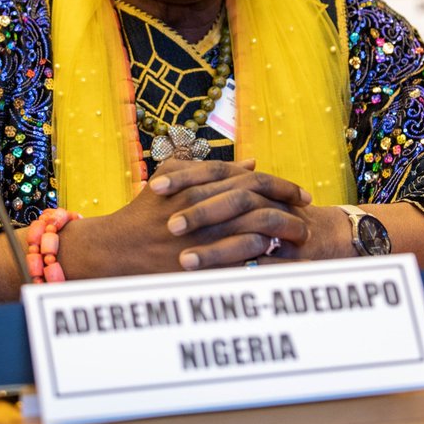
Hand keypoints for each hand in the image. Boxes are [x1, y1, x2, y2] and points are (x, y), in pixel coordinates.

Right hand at [54, 158, 310, 276]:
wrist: (116, 250)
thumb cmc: (145, 211)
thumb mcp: (171, 177)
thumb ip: (208, 165)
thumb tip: (251, 163)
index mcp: (199, 183)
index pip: (252, 178)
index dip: (281, 184)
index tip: (301, 193)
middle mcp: (203, 205)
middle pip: (260, 201)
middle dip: (289, 206)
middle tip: (308, 213)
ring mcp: (203, 235)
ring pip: (256, 228)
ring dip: (283, 230)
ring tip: (300, 235)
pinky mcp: (201, 261)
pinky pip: (243, 256)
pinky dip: (264, 252)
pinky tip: (278, 254)